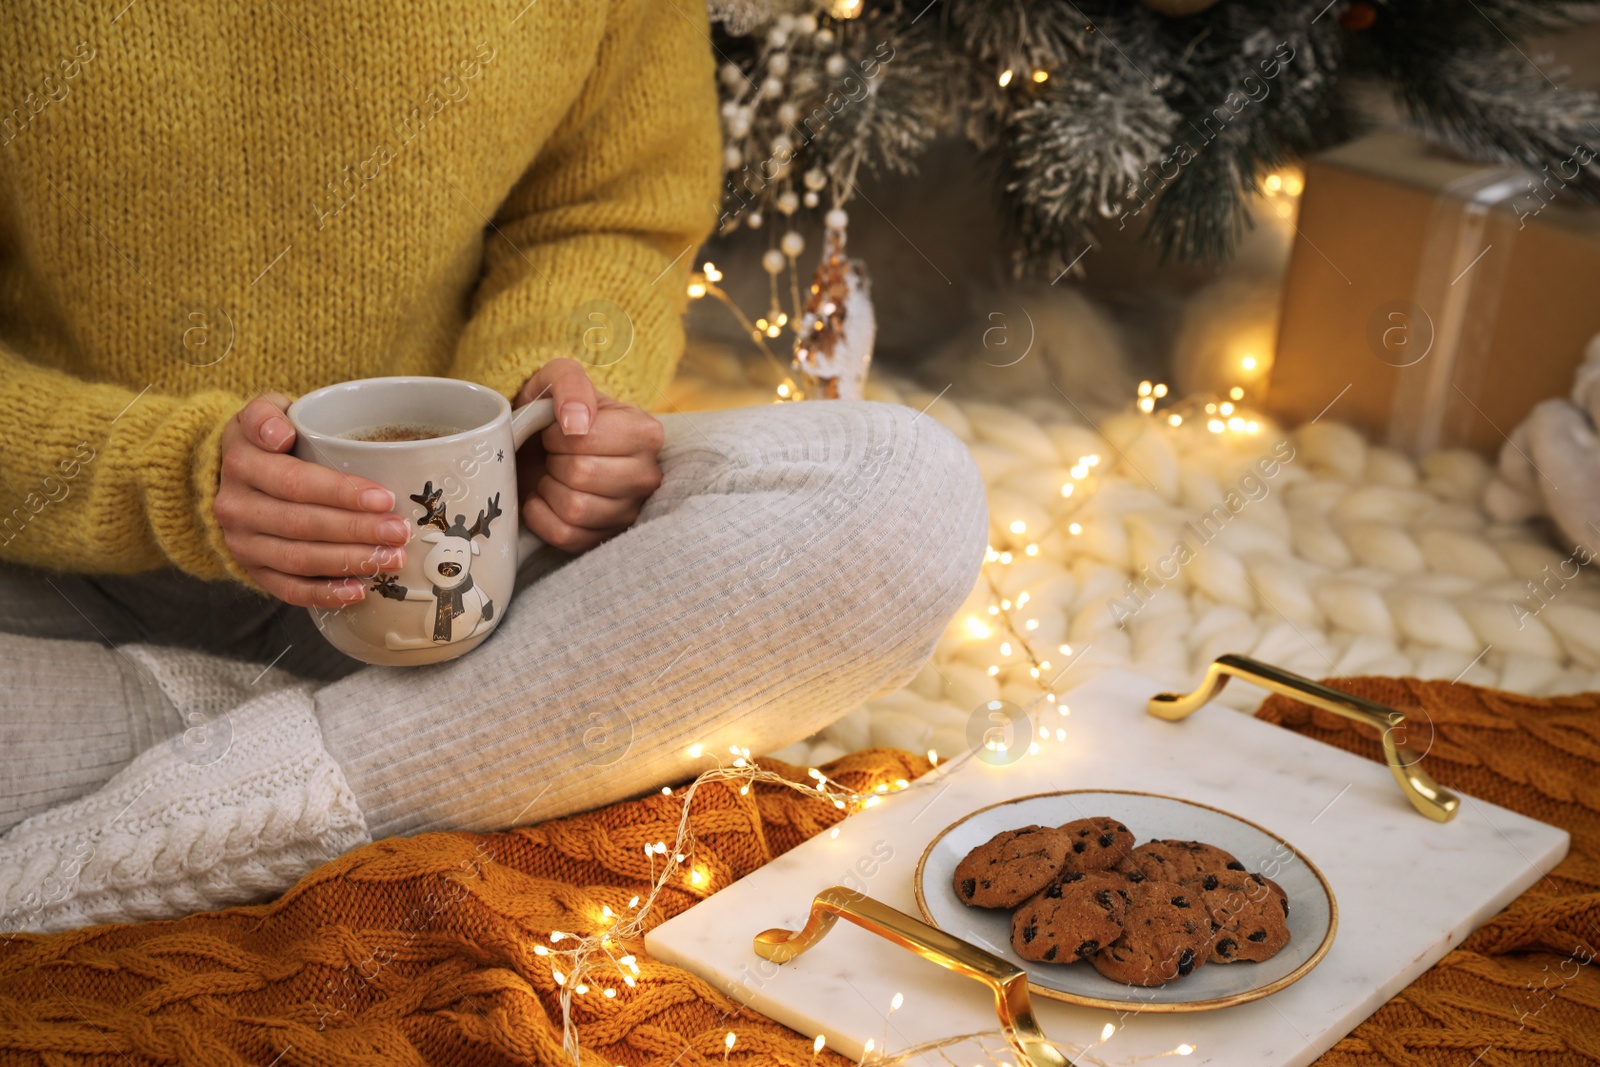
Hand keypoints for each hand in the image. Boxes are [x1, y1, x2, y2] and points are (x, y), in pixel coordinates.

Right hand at [214, 393, 409, 607]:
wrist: (230, 474)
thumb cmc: (266, 439)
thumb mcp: (263, 411)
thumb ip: (268, 414)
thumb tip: (280, 435)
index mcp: (241, 463)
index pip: (295, 482)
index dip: (341, 493)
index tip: (384, 497)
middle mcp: (236, 506)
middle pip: (302, 524)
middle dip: (357, 530)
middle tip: (400, 532)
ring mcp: (242, 542)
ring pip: (298, 559)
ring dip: (350, 562)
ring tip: (391, 558)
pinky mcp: (252, 570)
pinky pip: (288, 589)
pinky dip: (324, 594)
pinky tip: (359, 590)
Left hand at [514, 358, 664, 552]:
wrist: (540, 446)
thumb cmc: (555, 412)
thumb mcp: (558, 379)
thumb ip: (570, 385)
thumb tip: (576, 423)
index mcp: (646, 432)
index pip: (587, 440)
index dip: (557, 434)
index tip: (555, 430)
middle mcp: (648, 475)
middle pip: (582, 474)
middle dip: (553, 461)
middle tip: (553, 454)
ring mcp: (629, 512)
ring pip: (575, 508)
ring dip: (548, 489)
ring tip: (552, 475)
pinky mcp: (605, 538)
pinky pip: (565, 536)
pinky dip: (541, 517)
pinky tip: (544, 499)